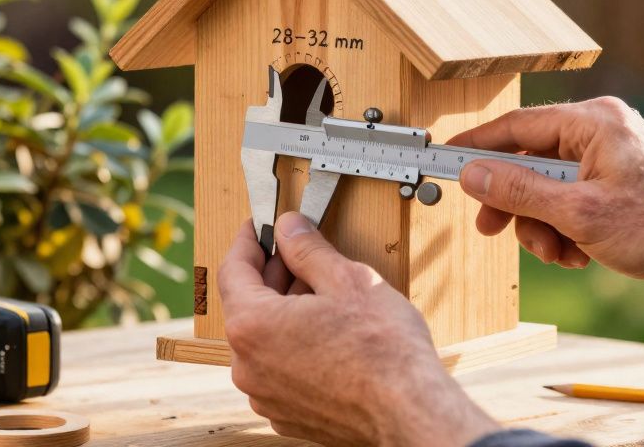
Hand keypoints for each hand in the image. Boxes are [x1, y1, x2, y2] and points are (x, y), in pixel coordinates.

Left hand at [219, 212, 499, 445]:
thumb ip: (307, 249)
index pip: (232, 270)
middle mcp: (247, 367)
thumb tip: (288, 228)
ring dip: (285, 313)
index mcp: (253, 326)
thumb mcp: (347, 280)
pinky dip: (294, 347)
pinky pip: (279, 370)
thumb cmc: (383, 350)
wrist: (410, 412)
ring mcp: (265, 396)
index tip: (259, 227)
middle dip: (273, 276)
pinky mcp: (287, 415)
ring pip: (264, 340)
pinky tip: (327, 335)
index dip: (248, 242)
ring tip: (324, 296)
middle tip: (300, 254)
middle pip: (248, 306)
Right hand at [452, 97, 643, 320]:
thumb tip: (473, 174)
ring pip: (547, 190)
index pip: (517, 125)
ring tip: (559, 254)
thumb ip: (518, 191)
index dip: (478, 146)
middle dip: (514, 203)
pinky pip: (570, 204)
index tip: (446, 160)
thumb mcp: (577, 214)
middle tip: (492, 229)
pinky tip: (580, 256)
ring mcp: (612, 162)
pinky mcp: (619, 190)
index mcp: (594, 122)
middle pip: (530, 162)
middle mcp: (602, 134)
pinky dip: (565, 232)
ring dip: (542, 227)